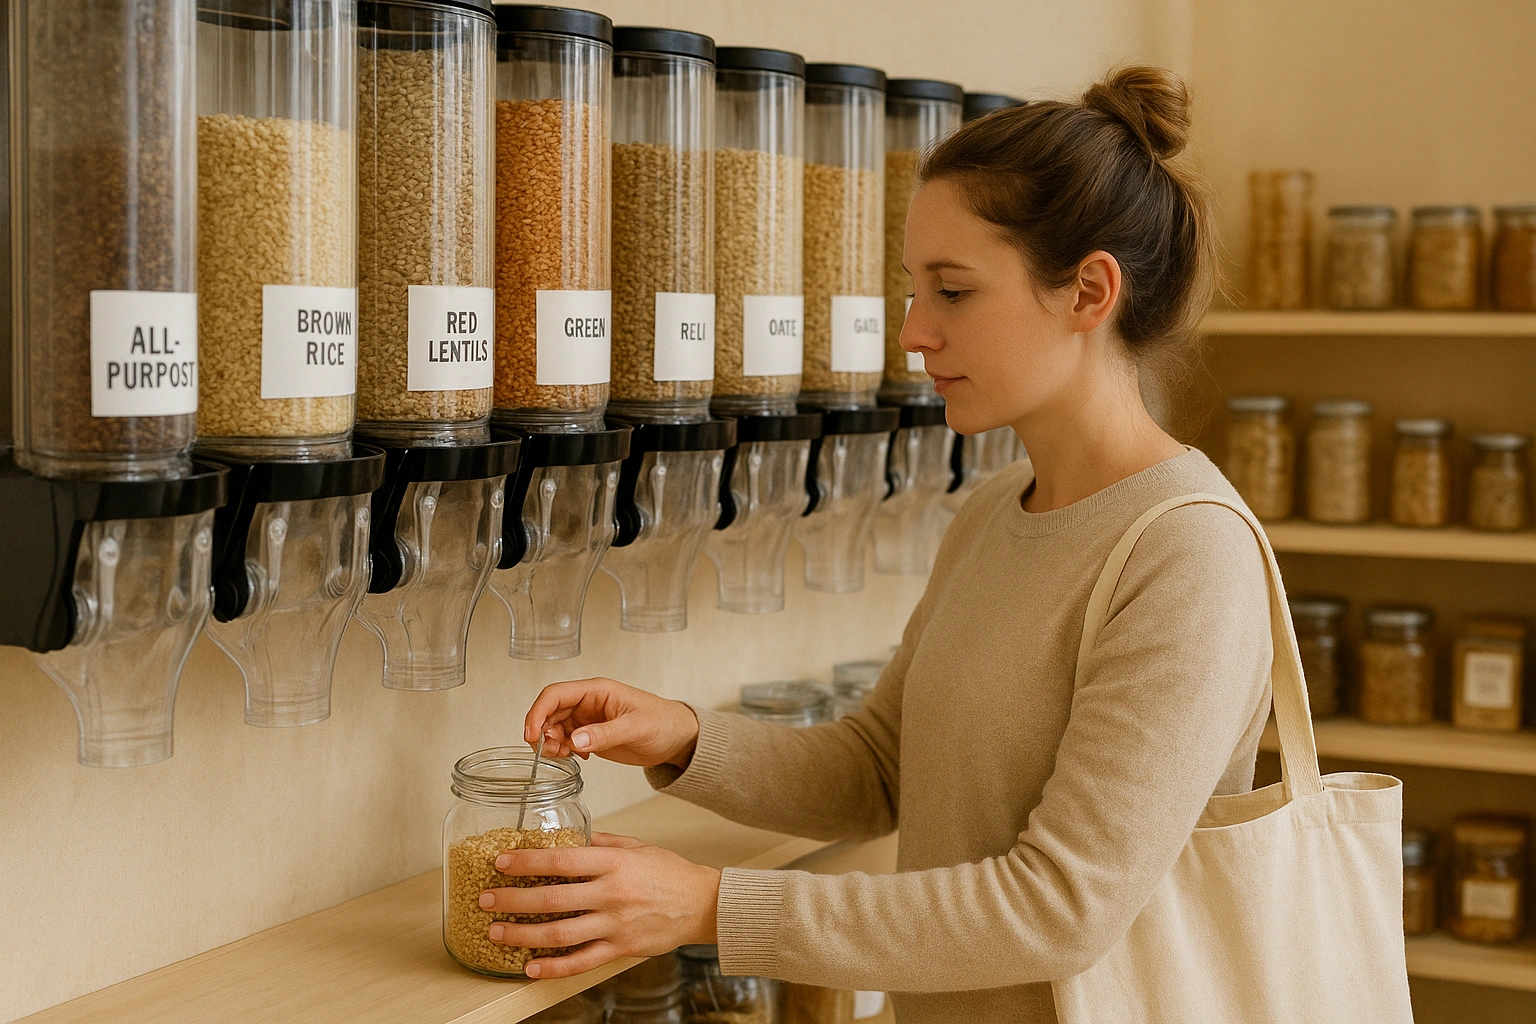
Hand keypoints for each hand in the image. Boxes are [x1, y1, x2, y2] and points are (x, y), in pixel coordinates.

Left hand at [480, 832, 720, 978]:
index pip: (562, 860)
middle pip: (553, 898)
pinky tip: (530, 968)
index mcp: (614, 863)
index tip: (501, 862)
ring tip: (496, 932)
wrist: (701, 903)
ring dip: (523, 934)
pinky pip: (582, 962)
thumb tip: (568, 835)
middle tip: (485, 900)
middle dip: (513, 900)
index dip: (528, 862)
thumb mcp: (635, 846)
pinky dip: (554, 968)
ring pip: (561, 933)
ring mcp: (616, 924)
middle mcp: (612, 893)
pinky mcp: (621, 948)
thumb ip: (600, 842)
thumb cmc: (668, 872)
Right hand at [525, 677, 699, 769]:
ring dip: (552, 744)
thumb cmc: (663, 723)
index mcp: (597, 691)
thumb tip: (575, 740)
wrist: (677, 738)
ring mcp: (588, 719)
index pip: (555, 694)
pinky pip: (566, 740)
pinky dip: (564, 751)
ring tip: (564, 757)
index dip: (538, 712)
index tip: (532, 735)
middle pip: (549, 712)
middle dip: (543, 732)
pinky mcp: (591, 735)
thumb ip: (605, 734)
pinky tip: (579, 759)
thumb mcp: (636, 728)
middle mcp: (588, 703)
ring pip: (554, 728)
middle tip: (551, 752)